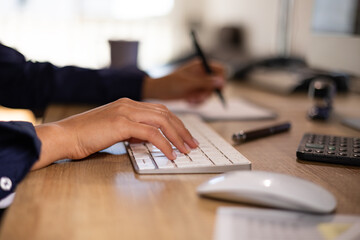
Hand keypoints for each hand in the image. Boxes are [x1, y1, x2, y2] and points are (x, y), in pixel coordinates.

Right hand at [32, 98, 197, 169]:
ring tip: (186, 150)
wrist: (64, 136)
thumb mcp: (114, 130)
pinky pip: (151, 133)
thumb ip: (132, 131)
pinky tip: (170, 154)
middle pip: (165, 113)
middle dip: (182, 129)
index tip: (184, 136)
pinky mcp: (121, 124)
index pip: (159, 110)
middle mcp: (128, 105)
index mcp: (127, 104)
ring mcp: (125, 112)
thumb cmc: (86, 136)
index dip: (175, 123)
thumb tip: (149, 138)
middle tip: (192, 143)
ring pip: (162, 121)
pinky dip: (164, 144)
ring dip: (177, 136)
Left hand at [142, 59, 225, 103]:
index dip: (222, 79)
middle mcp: (202, 74)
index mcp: (201, 66)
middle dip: (208, 93)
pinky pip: (203, 99)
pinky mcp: (196, 92)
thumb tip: (221, 81)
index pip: (220, 69)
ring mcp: (199, 83)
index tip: (218, 88)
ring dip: (202, 99)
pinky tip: (188, 101)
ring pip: (210, 93)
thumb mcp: (189, 83)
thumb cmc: (170, 83)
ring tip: (191, 100)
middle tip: (199, 97)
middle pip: (217, 84)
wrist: (158, 91)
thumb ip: (206, 82)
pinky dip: (197, 102)